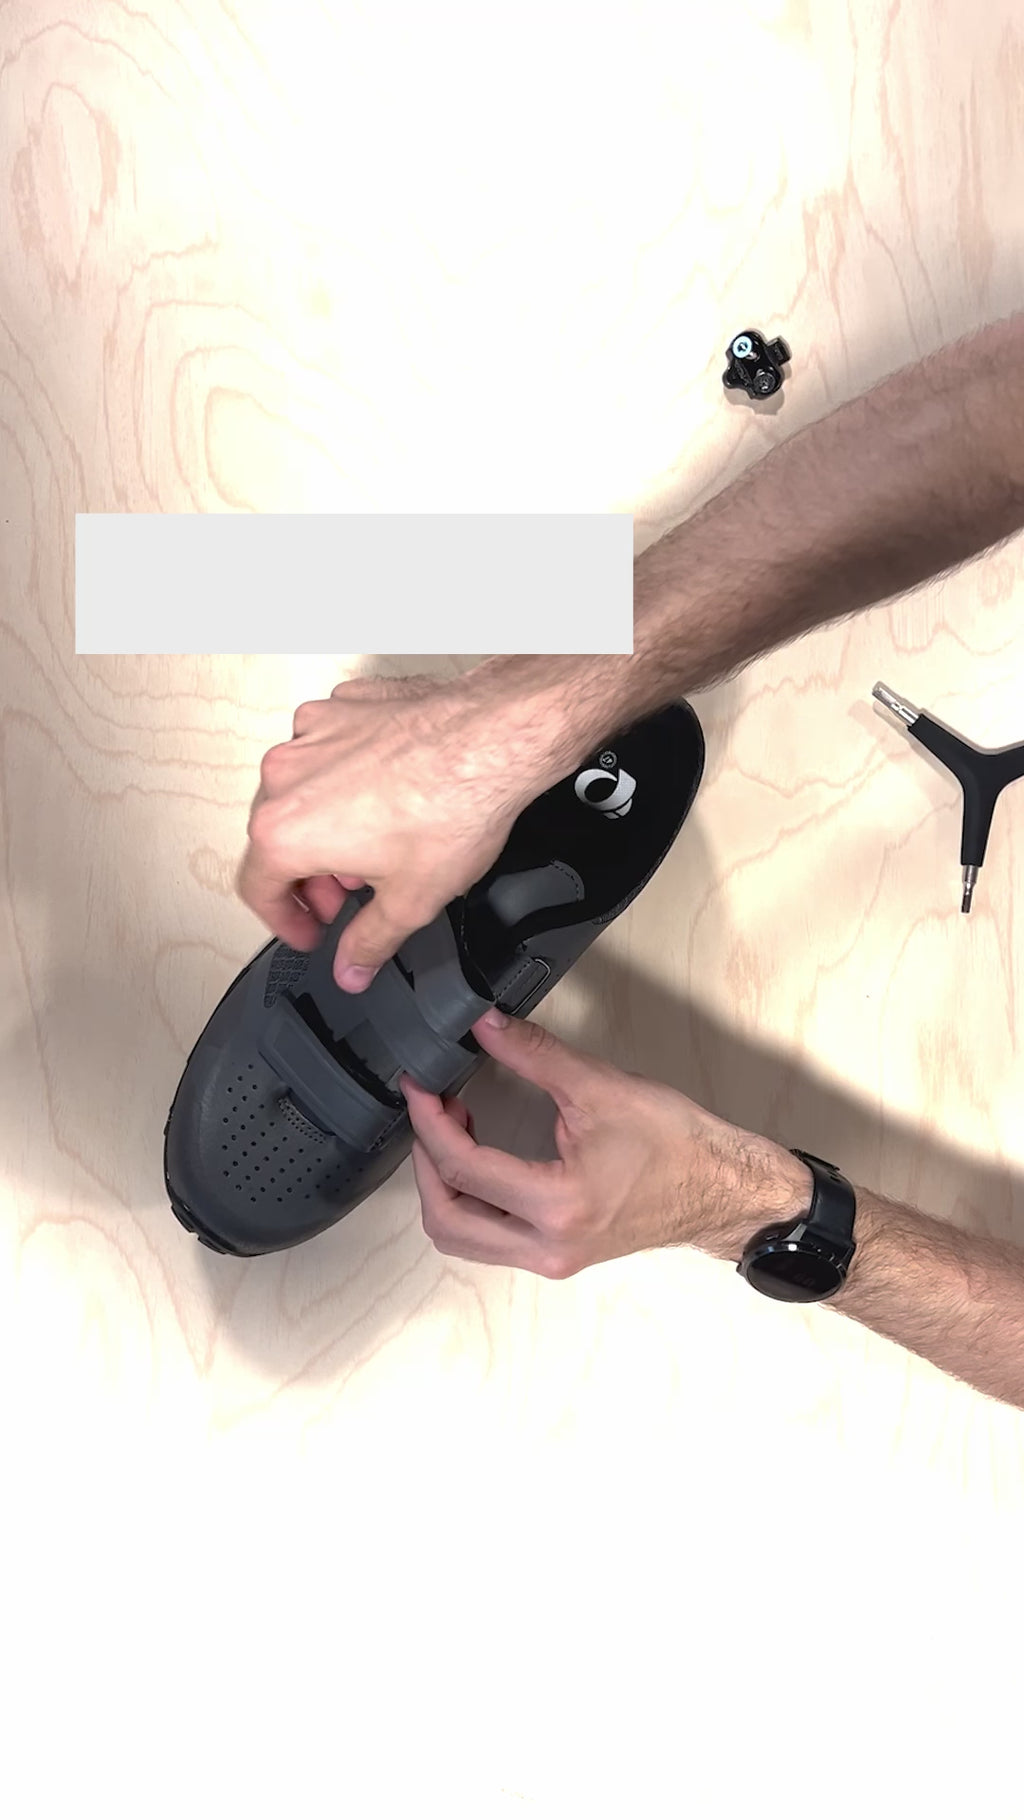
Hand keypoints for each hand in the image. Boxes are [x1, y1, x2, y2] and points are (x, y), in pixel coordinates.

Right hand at [235, 672, 556, 992]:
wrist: (494, 736)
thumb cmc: (453, 807)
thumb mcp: (410, 900)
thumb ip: (369, 942)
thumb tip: (352, 967)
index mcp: (286, 830)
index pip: (258, 889)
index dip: (285, 921)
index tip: (309, 931)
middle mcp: (286, 775)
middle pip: (276, 838)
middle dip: (311, 876)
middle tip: (348, 896)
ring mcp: (312, 732)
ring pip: (301, 789)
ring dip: (325, 824)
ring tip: (372, 842)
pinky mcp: (343, 704)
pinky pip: (330, 748)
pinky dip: (346, 776)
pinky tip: (386, 792)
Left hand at [402, 1009, 801, 1277]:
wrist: (722, 1188)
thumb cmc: (676, 1144)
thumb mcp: (602, 1088)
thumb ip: (534, 1055)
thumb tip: (485, 1025)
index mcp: (558, 1205)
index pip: (465, 1169)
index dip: (429, 1122)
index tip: (418, 1087)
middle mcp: (546, 1246)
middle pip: (447, 1220)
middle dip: (426, 1163)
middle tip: (430, 1113)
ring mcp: (551, 1258)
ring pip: (463, 1239)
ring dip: (444, 1188)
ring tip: (456, 1133)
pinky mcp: (556, 1255)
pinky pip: (489, 1240)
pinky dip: (470, 1202)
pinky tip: (483, 1159)